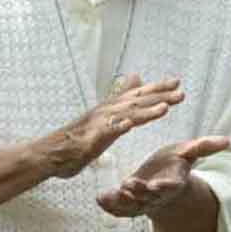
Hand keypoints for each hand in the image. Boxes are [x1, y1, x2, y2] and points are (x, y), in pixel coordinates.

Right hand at [38, 75, 180, 185]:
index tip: (177, 82)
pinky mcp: (89, 139)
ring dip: (145, 111)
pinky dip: (117, 126)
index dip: (157, 88)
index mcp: (110, 108)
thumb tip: (136, 78)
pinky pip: (105, 132)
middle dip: (158, 96)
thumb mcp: (103, 117)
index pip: (137, 94)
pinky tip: (129, 125)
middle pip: (135, 101)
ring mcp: (97, 124)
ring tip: (165, 108)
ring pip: (124, 115)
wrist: (50, 154)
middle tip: (180, 92)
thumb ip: (121, 99)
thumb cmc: (77, 139)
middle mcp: (105, 111)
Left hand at [96, 130, 230, 224]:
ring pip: (131, 205)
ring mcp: (142, 202)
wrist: (160, 180)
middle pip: (148, 197)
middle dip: (138, 193)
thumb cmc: (174, 163)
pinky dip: (109, 206)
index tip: (155, 185)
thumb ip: (204, 147)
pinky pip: (118, 208)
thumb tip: (227, 140)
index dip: (163, 187)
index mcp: (172, 183)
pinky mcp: (128, 204)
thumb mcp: (188, 153)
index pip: (169, 187)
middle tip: (128, 186)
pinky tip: (99, 199)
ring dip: (121, 202)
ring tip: (110, 195)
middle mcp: (157, 196)